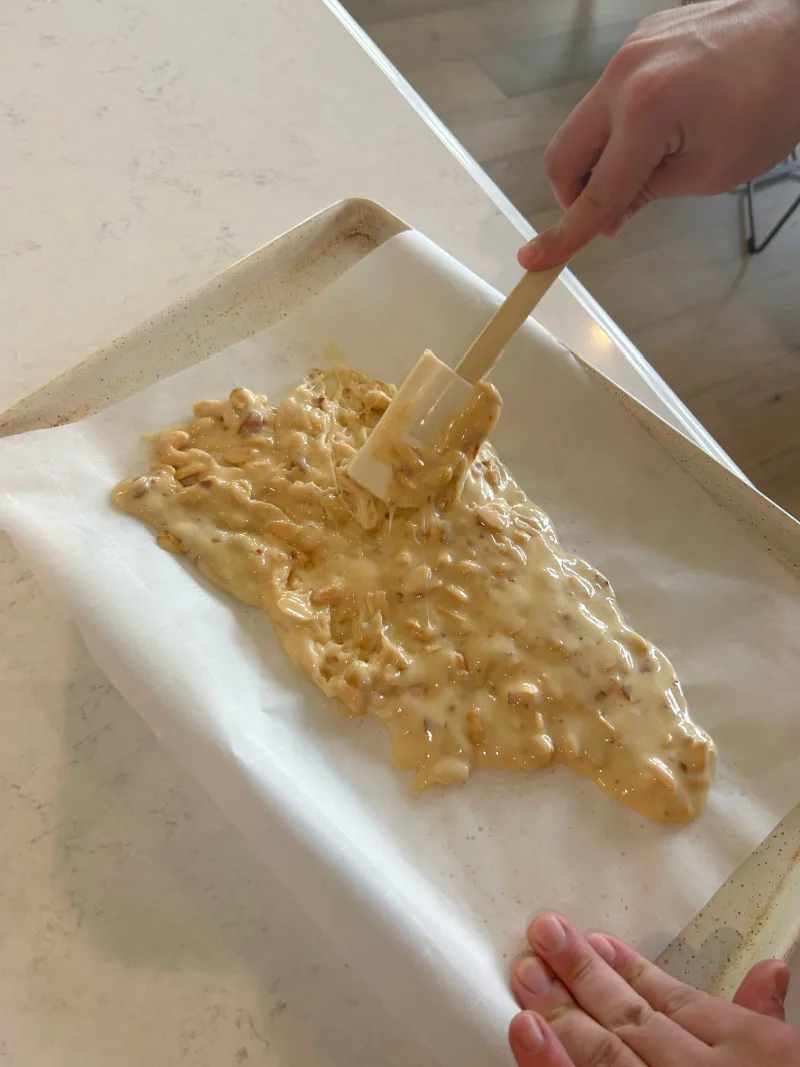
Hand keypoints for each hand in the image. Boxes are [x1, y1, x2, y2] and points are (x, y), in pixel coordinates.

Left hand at [508, 912, 799, 1065]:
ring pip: (605, 1054)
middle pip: (629, 1019)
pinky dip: (552, 1066)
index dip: (628, 967)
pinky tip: (527, 1035)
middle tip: (541, 936)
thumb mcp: (786, 1063)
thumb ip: (764, 1017)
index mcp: (746, 1051)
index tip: (591, 939)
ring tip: (526, 975)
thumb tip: (768, 968)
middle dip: (581, 974)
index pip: (672, 1000)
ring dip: (560, 1011)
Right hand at [519, 0, 799, 269]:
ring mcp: (629, 53)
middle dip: (576, 194)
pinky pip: (608, 96)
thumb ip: (646, 193)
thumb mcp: (710, 171)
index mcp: (645, 113)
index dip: (564, 235)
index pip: (594, 194)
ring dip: (601, 159)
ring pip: (583, 126)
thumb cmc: (775, 100)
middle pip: (563, 155)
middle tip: (612, 212)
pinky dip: (620, 126)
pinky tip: (661, 128)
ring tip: (649, 165)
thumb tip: (609, 214)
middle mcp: (625, 76)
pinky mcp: (639, 41)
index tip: (534, 259)